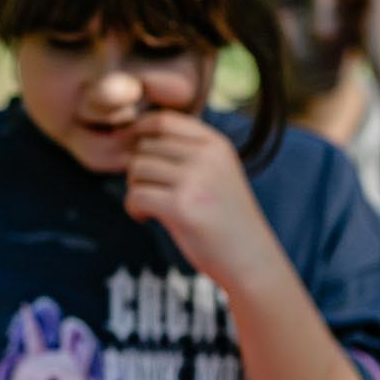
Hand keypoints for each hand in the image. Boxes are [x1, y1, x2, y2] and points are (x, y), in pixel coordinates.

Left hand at [125, 111, 277, 290]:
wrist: (249, 258)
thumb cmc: (226, 219)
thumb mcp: (217, 174)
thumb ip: (188, 153)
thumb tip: (137, 138)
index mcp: (216, 145)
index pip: (165, 120)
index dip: (139, 130)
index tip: (129, 148)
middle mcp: (207, 157)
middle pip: (146, 147)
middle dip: (137, 170)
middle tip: (147, 192)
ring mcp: (195, 180)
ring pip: (137, 169)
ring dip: (134, 189)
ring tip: (149, 206)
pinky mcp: (182, 207)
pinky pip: (136, 195)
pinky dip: (133, 208)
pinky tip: (146, 218)